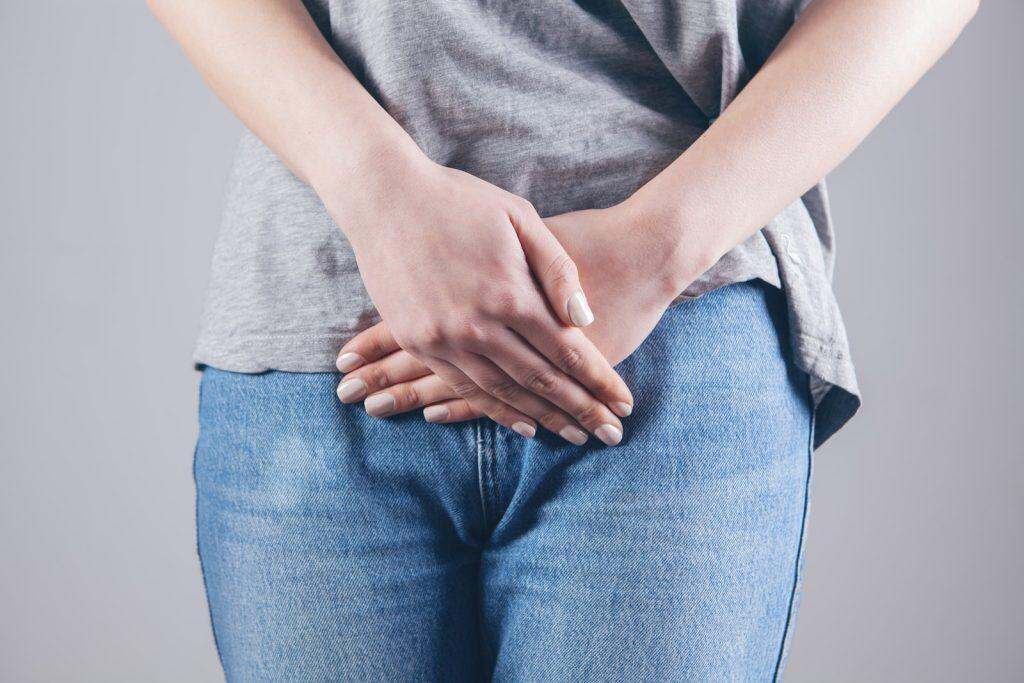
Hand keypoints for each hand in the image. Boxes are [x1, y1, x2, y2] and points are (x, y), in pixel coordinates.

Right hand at [335, 197, 712, 431]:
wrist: (386, 196)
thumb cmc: (461, 200)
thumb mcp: (520, 218)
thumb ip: (557, 271)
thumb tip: (585, 320)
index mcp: (509, 292)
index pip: (567, 350)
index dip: (598, 381)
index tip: (624, 403)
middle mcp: (478, 325)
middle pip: (541, 379)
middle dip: (581, 410)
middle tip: (610, 434)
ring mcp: (444, 338)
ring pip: (504, 392)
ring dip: (543, 417)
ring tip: (574, 435)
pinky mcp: (418, 342)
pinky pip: (464, 388)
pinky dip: (497, 410)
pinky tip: (524, 424)